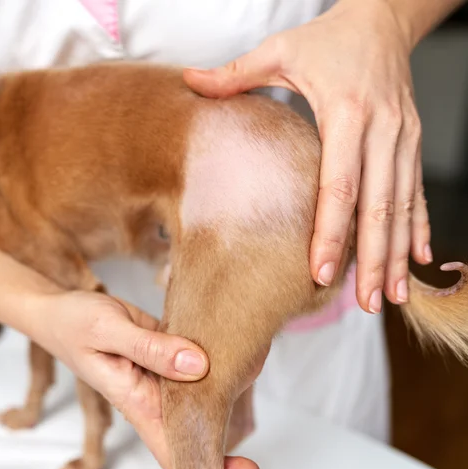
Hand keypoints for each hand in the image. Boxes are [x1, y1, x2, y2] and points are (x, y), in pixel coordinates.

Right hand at [34, 290, 259, 468]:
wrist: (59, 309)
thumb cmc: (72, 324)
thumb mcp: (108, 329)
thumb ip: (150, 348)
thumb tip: (198, 365)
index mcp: (137, 402)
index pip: (176, 453)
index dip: (211, 467)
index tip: (246, 466)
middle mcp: (153, 396)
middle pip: (196, 429)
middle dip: (229, 435)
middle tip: (258, 434)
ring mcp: (161, 375)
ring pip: (200, 394)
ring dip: (226, 391)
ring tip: (254, 371)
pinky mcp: (165, 353)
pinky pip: (194, 362)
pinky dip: (213, 360)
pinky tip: (235, 347)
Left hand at [183, 0, 432, 313]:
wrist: (382, 21)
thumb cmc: (327, 38)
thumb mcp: (280, 51)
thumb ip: (236, 73)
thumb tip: (188, 81)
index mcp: (347, 112)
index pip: (339, 183)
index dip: (331, 231)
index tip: (319, 271)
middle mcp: (382, 130)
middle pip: (377, 206)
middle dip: (371, 259)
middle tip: (363, 303)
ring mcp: (402, 138)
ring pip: (402, 206)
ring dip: (396, 254)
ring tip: (388, 296)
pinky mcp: (411, 142)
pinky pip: (416, 191)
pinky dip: (416, 227)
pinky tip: (414, 260)